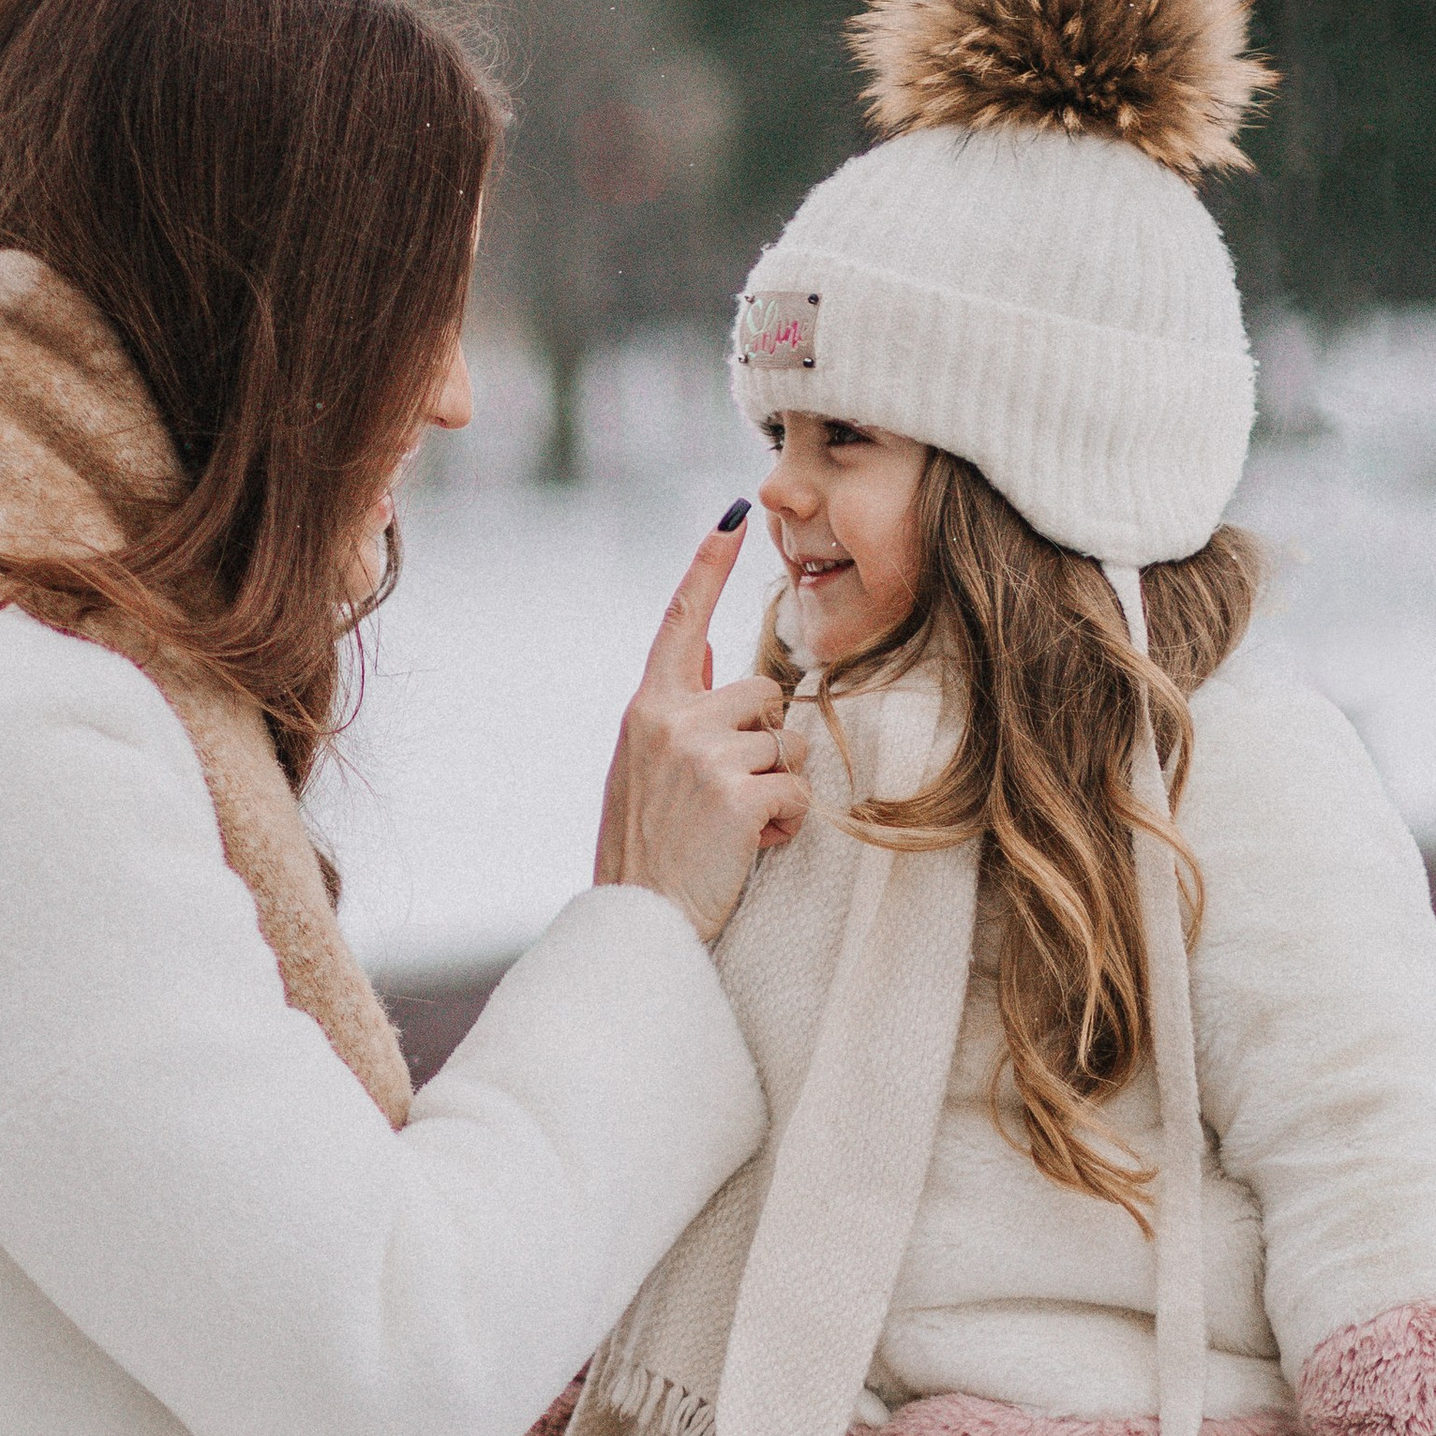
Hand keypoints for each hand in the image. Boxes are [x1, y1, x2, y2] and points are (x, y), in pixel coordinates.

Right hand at [595, 509, 810, 942]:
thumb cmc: (647, 850)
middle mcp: (671, 719)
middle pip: (766, 691)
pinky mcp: (737, 793)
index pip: (681, 619)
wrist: (638, 921)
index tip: (734, 514)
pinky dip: (786, 822)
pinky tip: (749, 845)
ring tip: (735, 825)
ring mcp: (703, 754)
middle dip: (768, 741)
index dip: (708, 564)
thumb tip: (711, 659)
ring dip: (778, 785)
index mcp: (646, 707)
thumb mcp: (644, 768)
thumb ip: (678, 713)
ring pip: (788, 740)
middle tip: (731, 795)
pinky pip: (797, 787)